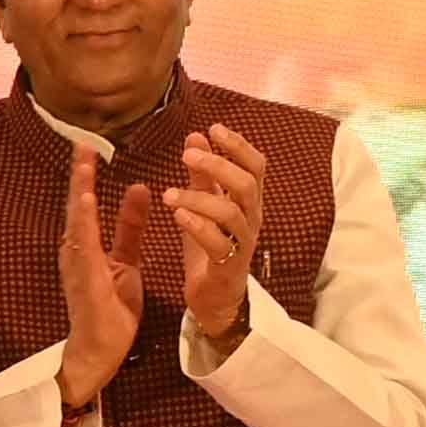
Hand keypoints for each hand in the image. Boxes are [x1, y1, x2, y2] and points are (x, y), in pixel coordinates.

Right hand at [51, 130, 144, 413]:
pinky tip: (88, 201)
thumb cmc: (110, 308)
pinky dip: (84, 221)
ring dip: (79, 191)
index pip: (86, 203)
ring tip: (83, 164)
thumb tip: (139, 189)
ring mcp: (76, 265)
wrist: (100, 350)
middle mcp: (75, 251)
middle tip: (82, 141)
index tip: (90, 146)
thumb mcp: (127, 260)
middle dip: (79, 174)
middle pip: (76, 206)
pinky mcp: (83, 279)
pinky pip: (83, 245)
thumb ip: (130, 226)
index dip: (87, 175)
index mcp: (85, 246)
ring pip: (76, 221)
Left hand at [161, 126, 270, 349]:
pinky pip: (218, 243)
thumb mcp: (204, 206)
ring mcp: (243, 244)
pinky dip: (197, 226)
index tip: (213, 128)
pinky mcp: (229, 266)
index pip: (255, 166)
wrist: (214, 298)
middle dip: (219, 165)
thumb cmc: (211, 248)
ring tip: (169, 193)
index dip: (238, 145)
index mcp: (248, 202)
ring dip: (200, 197)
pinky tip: (178, 215)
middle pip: (247, 184)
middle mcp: (251, 220)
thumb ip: (202, 175)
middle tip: (188, 155)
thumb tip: (196, 136)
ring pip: (231, 213)